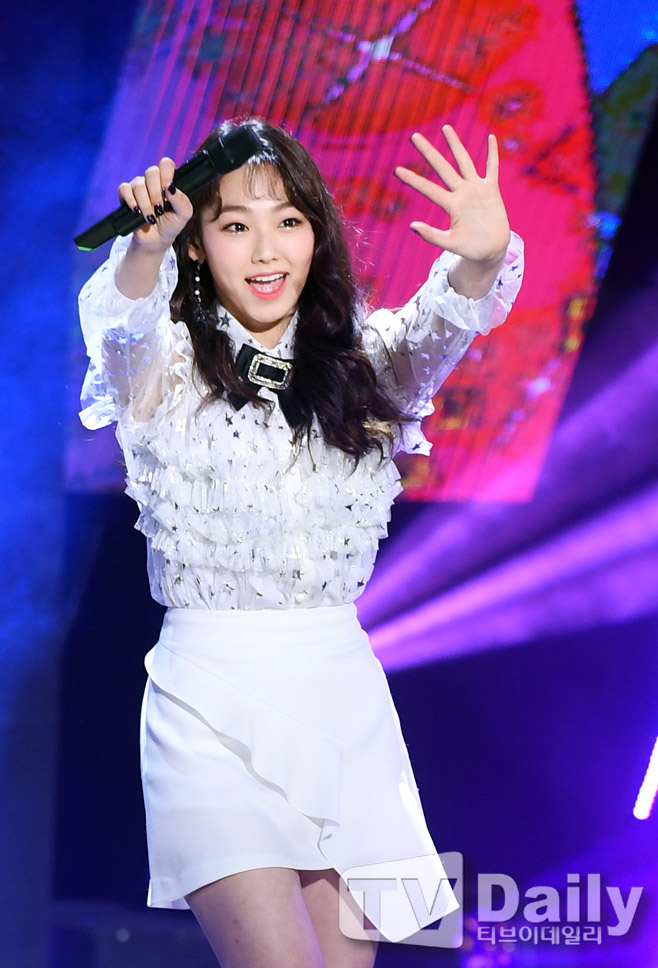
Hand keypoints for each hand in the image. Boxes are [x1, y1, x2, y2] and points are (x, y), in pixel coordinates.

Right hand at [118, 157, 192, 250]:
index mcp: (168, 181)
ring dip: (145, 204)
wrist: (157, 240)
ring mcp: (139, 186)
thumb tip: (171, 188)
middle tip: (159, 209)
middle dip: (156, 194)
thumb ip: (182, 200)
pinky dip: (131, 201)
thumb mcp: (184, 215)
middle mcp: (153, 181)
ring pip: (139, 184)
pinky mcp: (126, 194)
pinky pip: (124, 189)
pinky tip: (137, 211)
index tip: (167, 190)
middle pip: (151, 172)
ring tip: (151, 217)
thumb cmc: (171, 224)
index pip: (166, 164)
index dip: (166, 173)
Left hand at [394, 126, 509, 265]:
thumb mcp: (450, 243)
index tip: (396, 170)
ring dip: (455, 145)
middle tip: (414, 136)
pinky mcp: (491, 190)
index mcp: (451, 205)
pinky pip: (492, 168)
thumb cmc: (470, 249)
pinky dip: (492, 153)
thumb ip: (432, 236)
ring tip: (445, 128)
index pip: (428, 188)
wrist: (491, 251)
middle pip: (442, 168)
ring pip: (464, 161)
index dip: (413, 180)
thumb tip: (411, 226)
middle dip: (429, 152)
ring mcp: (476, 189)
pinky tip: (491, 138)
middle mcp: (461, 193)